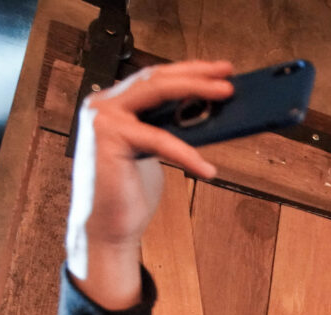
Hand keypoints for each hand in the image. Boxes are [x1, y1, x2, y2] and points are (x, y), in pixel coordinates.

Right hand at [66, 60, 234, 308]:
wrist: (110, 228)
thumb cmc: (132, 192)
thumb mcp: (155, 151)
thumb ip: (167, 126)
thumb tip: (203, 112)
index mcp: (114, 104)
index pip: (154, 78)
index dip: (188, 71)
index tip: (219, 70)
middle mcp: (104, 104)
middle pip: (156, 78)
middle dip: (196, 74)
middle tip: (228, 75)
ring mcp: (103, 117)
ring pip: (156, 93)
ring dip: (195, 91)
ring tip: (225, 95)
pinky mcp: (109, 137)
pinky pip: (159, 139)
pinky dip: (187, 154)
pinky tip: (207, 169)